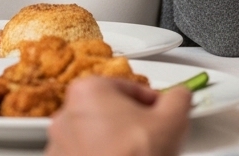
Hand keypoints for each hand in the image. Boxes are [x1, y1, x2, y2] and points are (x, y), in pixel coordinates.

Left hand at [47, 77, 191, 155]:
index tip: (162, 116)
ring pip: (96, 134)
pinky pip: (85, 154)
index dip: (152, 104)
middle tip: (151, 138)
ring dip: (115, 141)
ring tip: (137, 155)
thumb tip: (179, 96)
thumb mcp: (172, 120)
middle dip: (131, 123)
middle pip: (110, 111)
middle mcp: (67, 113)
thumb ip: (178, 98)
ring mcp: (59, 142)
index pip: (130, 89)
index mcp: (88, 90)